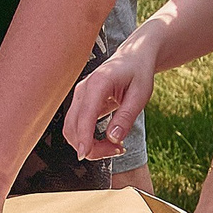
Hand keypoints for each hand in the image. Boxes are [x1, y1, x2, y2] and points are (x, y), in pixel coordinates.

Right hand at [64, 31, 158, 159]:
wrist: (134, 58)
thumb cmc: (138, 72)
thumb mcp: (140, 95)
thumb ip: (126, 117)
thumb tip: (113, 138)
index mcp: (98, 83)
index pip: (84, 115)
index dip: (83, 137)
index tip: (85, 154)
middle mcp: (83, 89)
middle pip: (73, 126)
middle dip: (91, 146)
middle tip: (118, 150)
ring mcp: (80, 96)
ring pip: (72, 129)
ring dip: (90, 144)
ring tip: (115, 147)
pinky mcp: (82, 103)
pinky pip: (78, 126)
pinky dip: (89, 138)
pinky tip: (108, 141)